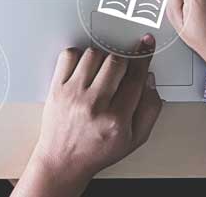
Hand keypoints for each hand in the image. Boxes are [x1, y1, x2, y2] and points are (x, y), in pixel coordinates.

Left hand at [14, 38, 161, 196]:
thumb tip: (149, 80)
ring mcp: (73, 94)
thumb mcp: (134, 139)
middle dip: (124, 60)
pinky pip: (69, 55)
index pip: (136, 78)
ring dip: (102, 57)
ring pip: (93, 55)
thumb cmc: (98, 151)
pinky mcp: (56, 87)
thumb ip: (149, 110)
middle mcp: (94, 105)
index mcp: (116, 120)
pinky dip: (79, 55)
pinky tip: (84, 67)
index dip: (143, 57)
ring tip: (102, 71)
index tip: (146, 44)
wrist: (64, 159)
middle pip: (116, 62)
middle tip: (122, 68)